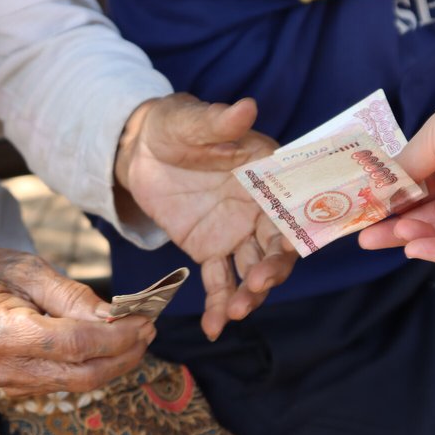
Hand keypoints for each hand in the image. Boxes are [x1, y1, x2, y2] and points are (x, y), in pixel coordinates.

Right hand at [0, 248, 154, 396]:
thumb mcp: (27, 269)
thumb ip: (72, 295)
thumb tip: (115, 317)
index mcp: (2, 334)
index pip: (75, 345)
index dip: (117, 335)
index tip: (146, 318)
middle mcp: (5, 369)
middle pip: (83, 374)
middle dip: (124, 353)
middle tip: (149, 327)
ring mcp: (11, 385)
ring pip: (79, 383)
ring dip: (116, 361)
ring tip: (138, 332)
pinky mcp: (20, 388)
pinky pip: (68, 381)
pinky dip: (96, 364)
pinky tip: (112, 342)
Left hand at [116, 94, 296, 339]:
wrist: (138, 149)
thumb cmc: (174, 125)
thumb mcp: (191, 121)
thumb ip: (219, 122)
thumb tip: (246, 106)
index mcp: (268, 173)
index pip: (293, 204)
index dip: (296, 228)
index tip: (289, 250)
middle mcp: (260, 207)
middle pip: (278, 246)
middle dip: (272, 270)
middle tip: (256, 286)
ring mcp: (237, 232)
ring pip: (253, 269)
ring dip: (249, 294)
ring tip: (232, 314)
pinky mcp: (211, 250)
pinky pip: (220, 282)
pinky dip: (218, 306)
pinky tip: (212, 328)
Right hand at [358, 60, 434, 261]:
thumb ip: (407, 166)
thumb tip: (380, 187)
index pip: (425, 180)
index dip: (397, 195)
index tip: (368, 208)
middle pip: (434, 209)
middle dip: (399, 222)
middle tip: (367, 235)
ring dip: (417, 234)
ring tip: (385, 237)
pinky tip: (415, 248)